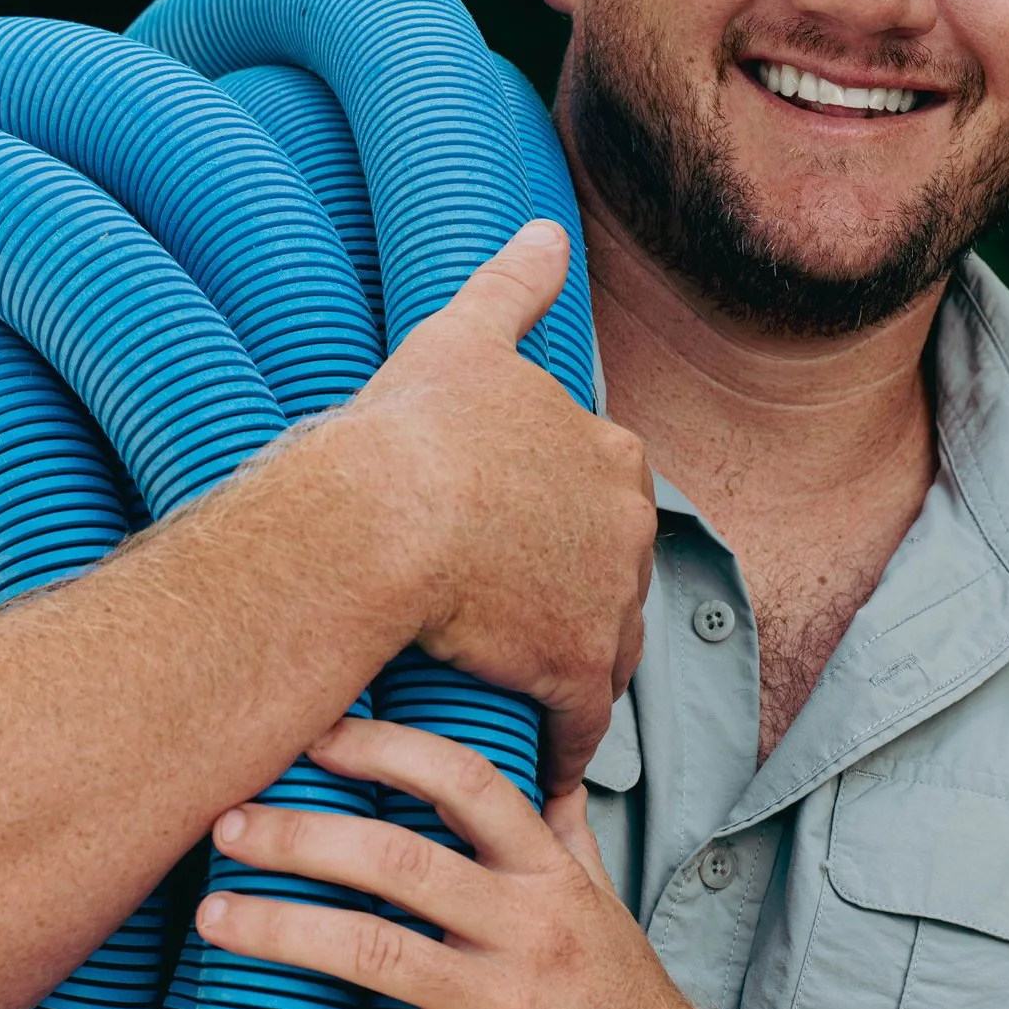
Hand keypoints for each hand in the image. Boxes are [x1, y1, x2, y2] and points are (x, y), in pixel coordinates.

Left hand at [198, 714, 744, 1008]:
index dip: (388, 751)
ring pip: (373, 953)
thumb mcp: (607, 914)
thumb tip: (549, 776)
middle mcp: (528, 934)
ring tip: (212, 918)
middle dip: (302, 835)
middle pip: (401, 862)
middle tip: (226, 824)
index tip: (317, 734)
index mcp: (551, 881)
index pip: (469, 785)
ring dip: (279, 930)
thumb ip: (565, 844)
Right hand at [339, 222, 656, 791]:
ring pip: (600, 649)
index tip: (516, 550)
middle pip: (607, 578)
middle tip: (506, 626)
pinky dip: (565, 752)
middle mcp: (626, 522)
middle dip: (570, 602)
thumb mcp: (462, 339)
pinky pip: (581, 722)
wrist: (382, 518)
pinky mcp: (578, 668)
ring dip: (567, 675)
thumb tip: (544, 228)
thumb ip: (511, 288)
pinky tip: (545, 779)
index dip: (555, 528)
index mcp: (606, 449)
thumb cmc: (411, 432)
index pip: (599, 499)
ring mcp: (607, 598)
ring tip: (518, 699)